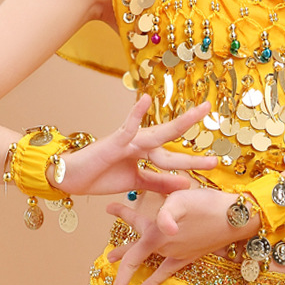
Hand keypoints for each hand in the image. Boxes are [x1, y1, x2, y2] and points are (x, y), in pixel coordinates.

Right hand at [54, 95, 217, 196]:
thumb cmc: (100, 176)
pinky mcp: (113, 142)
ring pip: (158, 134)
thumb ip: (159, 183)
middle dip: (190, 125)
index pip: (173, 156)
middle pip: (170, 136)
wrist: (71, 178)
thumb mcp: (136, 183)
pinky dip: (135, 114)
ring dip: (178, 124)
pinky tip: (146, 100)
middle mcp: (139, 143)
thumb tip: (185, 184)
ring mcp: (127, 140)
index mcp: (144, 153)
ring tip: (197, 113)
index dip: (193, 160)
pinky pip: (127, 127)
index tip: (214, 162)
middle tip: (209, 109)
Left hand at [104, 183, 254, 284]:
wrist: (236, 217)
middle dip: (120, 254)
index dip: (117, 254)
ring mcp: (177, 254)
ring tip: (116, 261)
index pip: (131, 255)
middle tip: (107, 257)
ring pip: (149, 258)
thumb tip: (163, 229)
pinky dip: (154, 279)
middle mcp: (164, 248)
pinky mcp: (189, 255)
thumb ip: (167, 213)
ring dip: (134, 259)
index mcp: (157, 235)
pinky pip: (167, 270)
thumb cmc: (208, 205)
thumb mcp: (182, 200)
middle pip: (135, 255)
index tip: (103, 250)